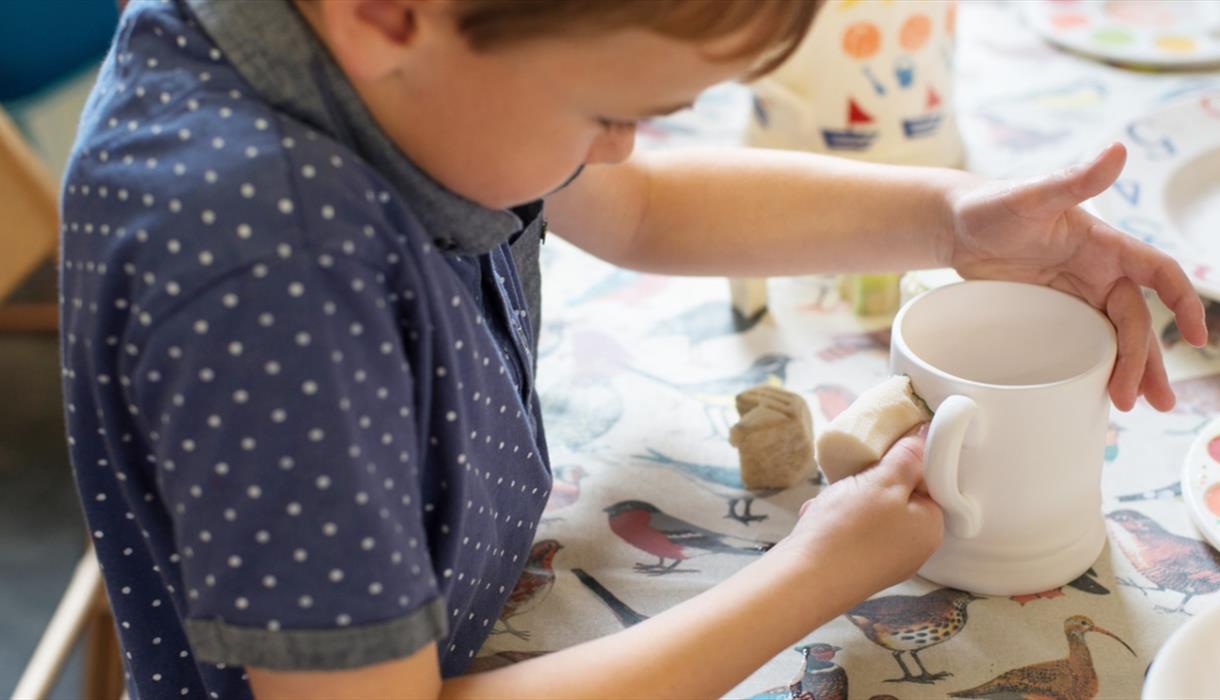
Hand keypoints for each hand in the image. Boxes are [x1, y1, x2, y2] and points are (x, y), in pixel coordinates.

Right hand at [784, 431, 941, 601]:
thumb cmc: (848, 529)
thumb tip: (926, 437)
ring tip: (828, 504)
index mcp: (930, 527)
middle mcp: (913, 548)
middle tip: (848, 481)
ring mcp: (884, 561)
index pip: (928, 482)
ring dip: (844, 500)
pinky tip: (817, 522)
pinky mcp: (858, 568)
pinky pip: (850, 531)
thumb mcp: (882, 481)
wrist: (805, 580)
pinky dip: (833, 521)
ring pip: (868, 512)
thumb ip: (907, 458)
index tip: (878, 458)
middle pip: (896, 497)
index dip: (903, 463)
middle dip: (867, 483)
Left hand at [945, 143, 1206, 411]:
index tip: (1196, 335)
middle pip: (1136, 320)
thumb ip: (1074, 180)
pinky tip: (1099, 393)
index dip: (1181, 302)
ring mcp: (1076, 296)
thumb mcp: (1032, 195)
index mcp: (1104, 244)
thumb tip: (1117, 151)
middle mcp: (1098, 272)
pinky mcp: (1051, 314)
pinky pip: (1083, 345)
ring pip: (1115, 338)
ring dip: (1130, 371)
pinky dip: (1096, 368)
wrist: (953, 227)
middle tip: (1151, 400)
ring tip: (1138, 405)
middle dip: (1146, 360)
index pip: (1157, 273)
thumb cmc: (992, 204)